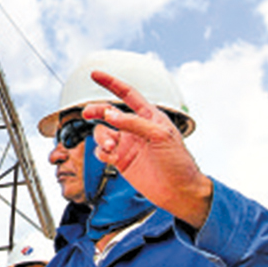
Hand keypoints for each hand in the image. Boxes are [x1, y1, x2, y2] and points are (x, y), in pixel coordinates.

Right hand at [82, 70, 213, 226]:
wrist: (180, 192)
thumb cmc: (179, 162)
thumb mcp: (161, 135)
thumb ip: (134, 123)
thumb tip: (110, 115)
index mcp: (149, 117)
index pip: (128, 94)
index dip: (111, 83)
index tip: (95, 74)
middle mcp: (136, 129)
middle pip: (109, 112)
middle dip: (96, 110)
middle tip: (87, 113)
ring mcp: (127, 145)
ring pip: (103, 133)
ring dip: (102, 137)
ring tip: (111, 146)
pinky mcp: (121, 161)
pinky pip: (102, 151)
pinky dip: (101, 151)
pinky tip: (109, 155)